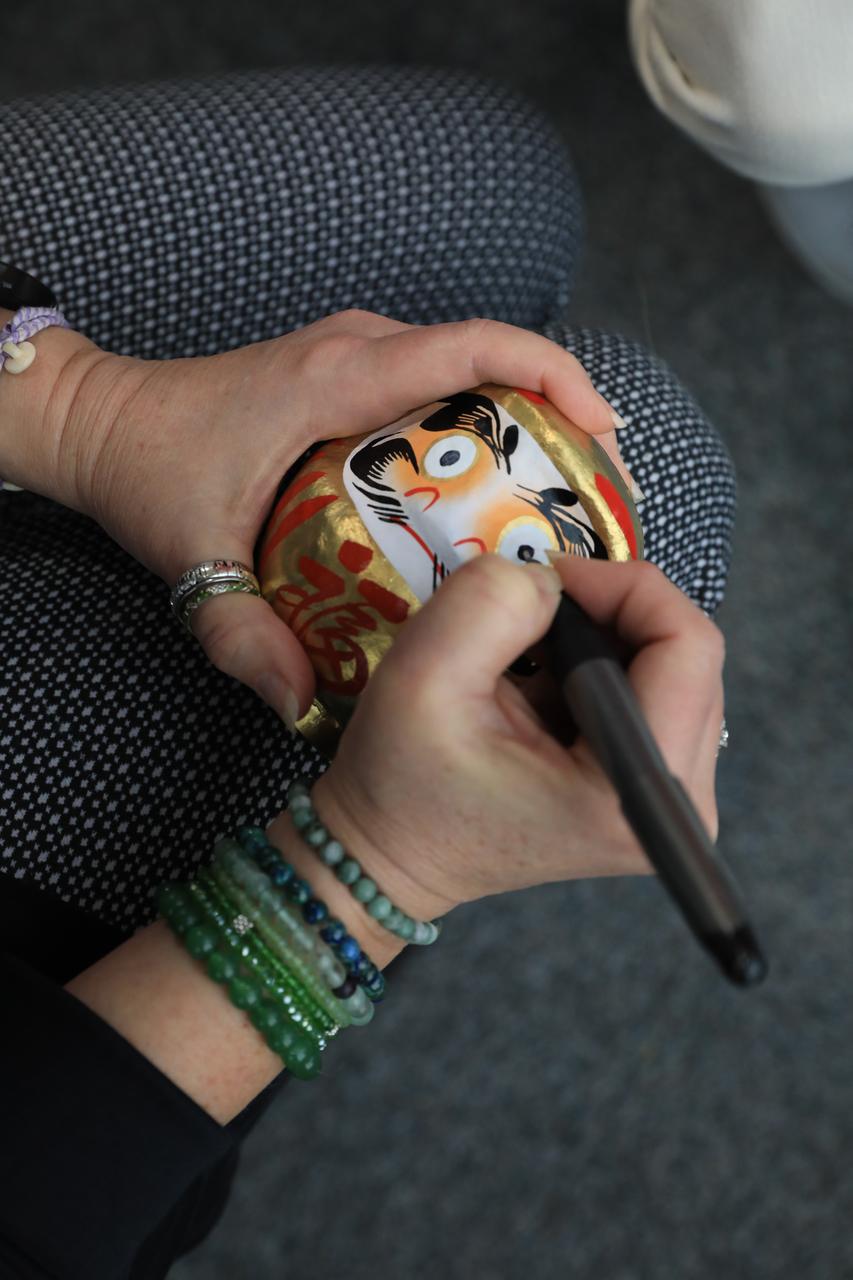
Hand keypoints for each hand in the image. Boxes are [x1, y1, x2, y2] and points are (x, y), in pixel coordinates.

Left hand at [58, 310, 633, 720]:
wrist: (106, 421)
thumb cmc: (150, 469)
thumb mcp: (192, 560)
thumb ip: (244, 635)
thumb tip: (300, 702)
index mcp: (337, 379)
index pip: (473, 347)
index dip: (556, 377)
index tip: (605, 434)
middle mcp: (358, 349)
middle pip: (493, 360)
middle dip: (563, 419)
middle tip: (600, 501)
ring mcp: (357, 353)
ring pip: (471, 371)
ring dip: (529, 423)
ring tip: (567, 502)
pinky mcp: (352, 372)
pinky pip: (441, 383)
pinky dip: (484, 427)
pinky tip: (499, 495)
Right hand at [311, 552, 724, 922]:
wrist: (392, 852)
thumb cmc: (401, 781)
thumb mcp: (423, 675)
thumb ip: (491, 602)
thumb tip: (551, 580)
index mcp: (630, 791)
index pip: (689, 646)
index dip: (623, 588)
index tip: (548, 583)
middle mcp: (678, 803)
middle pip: (688, 653)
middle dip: (609, 612)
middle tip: (531, 618)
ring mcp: (672, 797)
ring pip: (672, 665)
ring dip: (602, 638)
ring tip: (530, 659)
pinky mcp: (652, 785)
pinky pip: (653, 690)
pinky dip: (600, 667)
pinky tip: (546, 688)